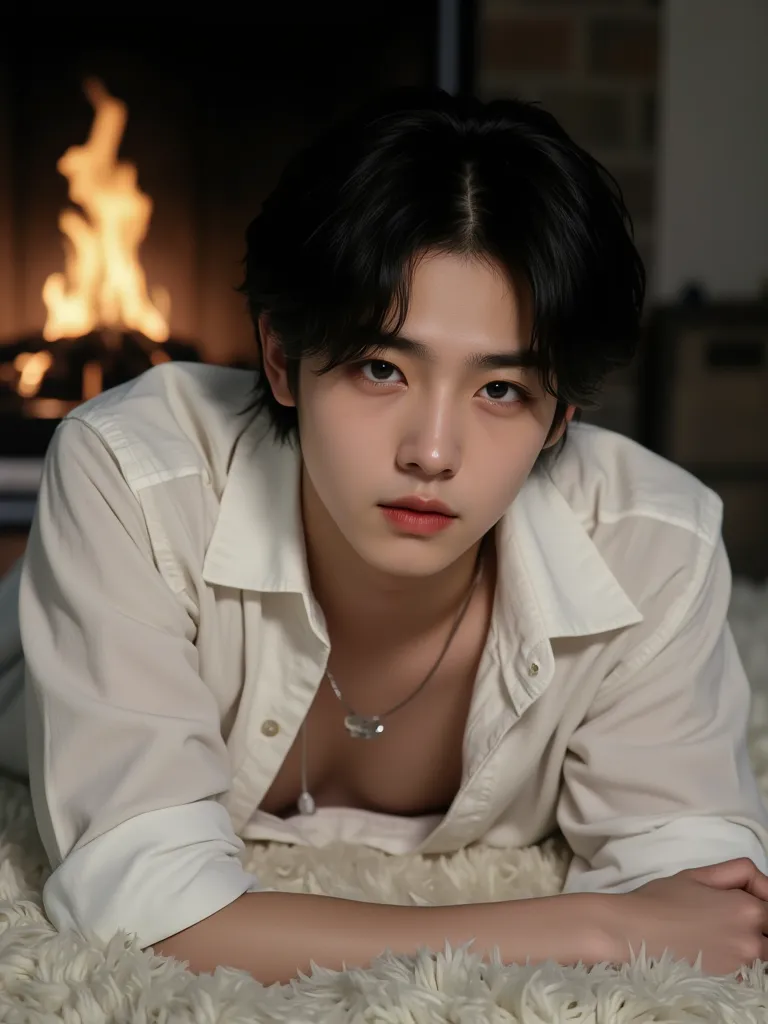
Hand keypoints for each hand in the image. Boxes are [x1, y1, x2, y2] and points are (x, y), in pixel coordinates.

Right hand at [600, 857, 767, 975]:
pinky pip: (748, 973)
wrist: (632, 933)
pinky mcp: (728, 983)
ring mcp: (741, 966)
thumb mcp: (697, 875)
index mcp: (746, 908)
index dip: (762, 901)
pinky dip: (739, 964)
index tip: (743, 900)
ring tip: (720, 936)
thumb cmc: (660, 900)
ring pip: (762, 955)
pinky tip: (713, 952)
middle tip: (727, 919)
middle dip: (758, 926)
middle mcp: (750, 939)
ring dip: (751, 945)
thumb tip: (762, 882)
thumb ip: (736, 872)